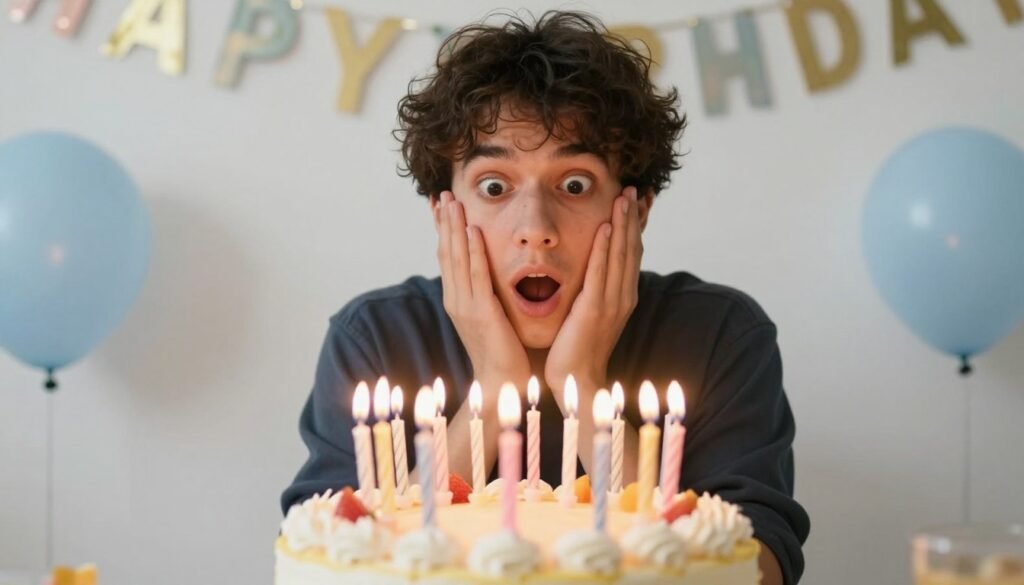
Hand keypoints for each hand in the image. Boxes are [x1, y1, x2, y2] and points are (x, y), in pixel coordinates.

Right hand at [435, 191, 531, 390]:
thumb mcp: (490, 318)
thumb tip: (489, 276)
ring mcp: (465, 306)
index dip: (443, 230)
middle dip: (443, 222)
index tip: (440, 205)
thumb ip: (486, 296)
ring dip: (453, 227)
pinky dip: (473, 251)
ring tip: (452, 201)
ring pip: (457, 258)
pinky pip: (477, 275)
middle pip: (446, 252)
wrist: (501, 387)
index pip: (447, 257)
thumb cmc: (502, 354)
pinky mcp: (481, 313)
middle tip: (442, 194)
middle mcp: (456, 300)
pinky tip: (472, 230)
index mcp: (457, 301)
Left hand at [545, 186, 641, 392]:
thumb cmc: (577, 350)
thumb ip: (593, 292)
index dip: (635, 227)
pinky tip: (606, 227)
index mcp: (622, 297)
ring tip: (625, 197)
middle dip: (633, 218)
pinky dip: (605, 248)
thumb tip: (591, 274)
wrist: (577, 382)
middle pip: (631, 249)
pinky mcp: (595, 310)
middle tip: (635, 188)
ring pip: (620, 255)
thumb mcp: (589, 315)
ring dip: (623, 224)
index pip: (631, 254)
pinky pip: (601, 273)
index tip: (637, 201)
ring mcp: (612, 303)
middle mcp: (623, 296)